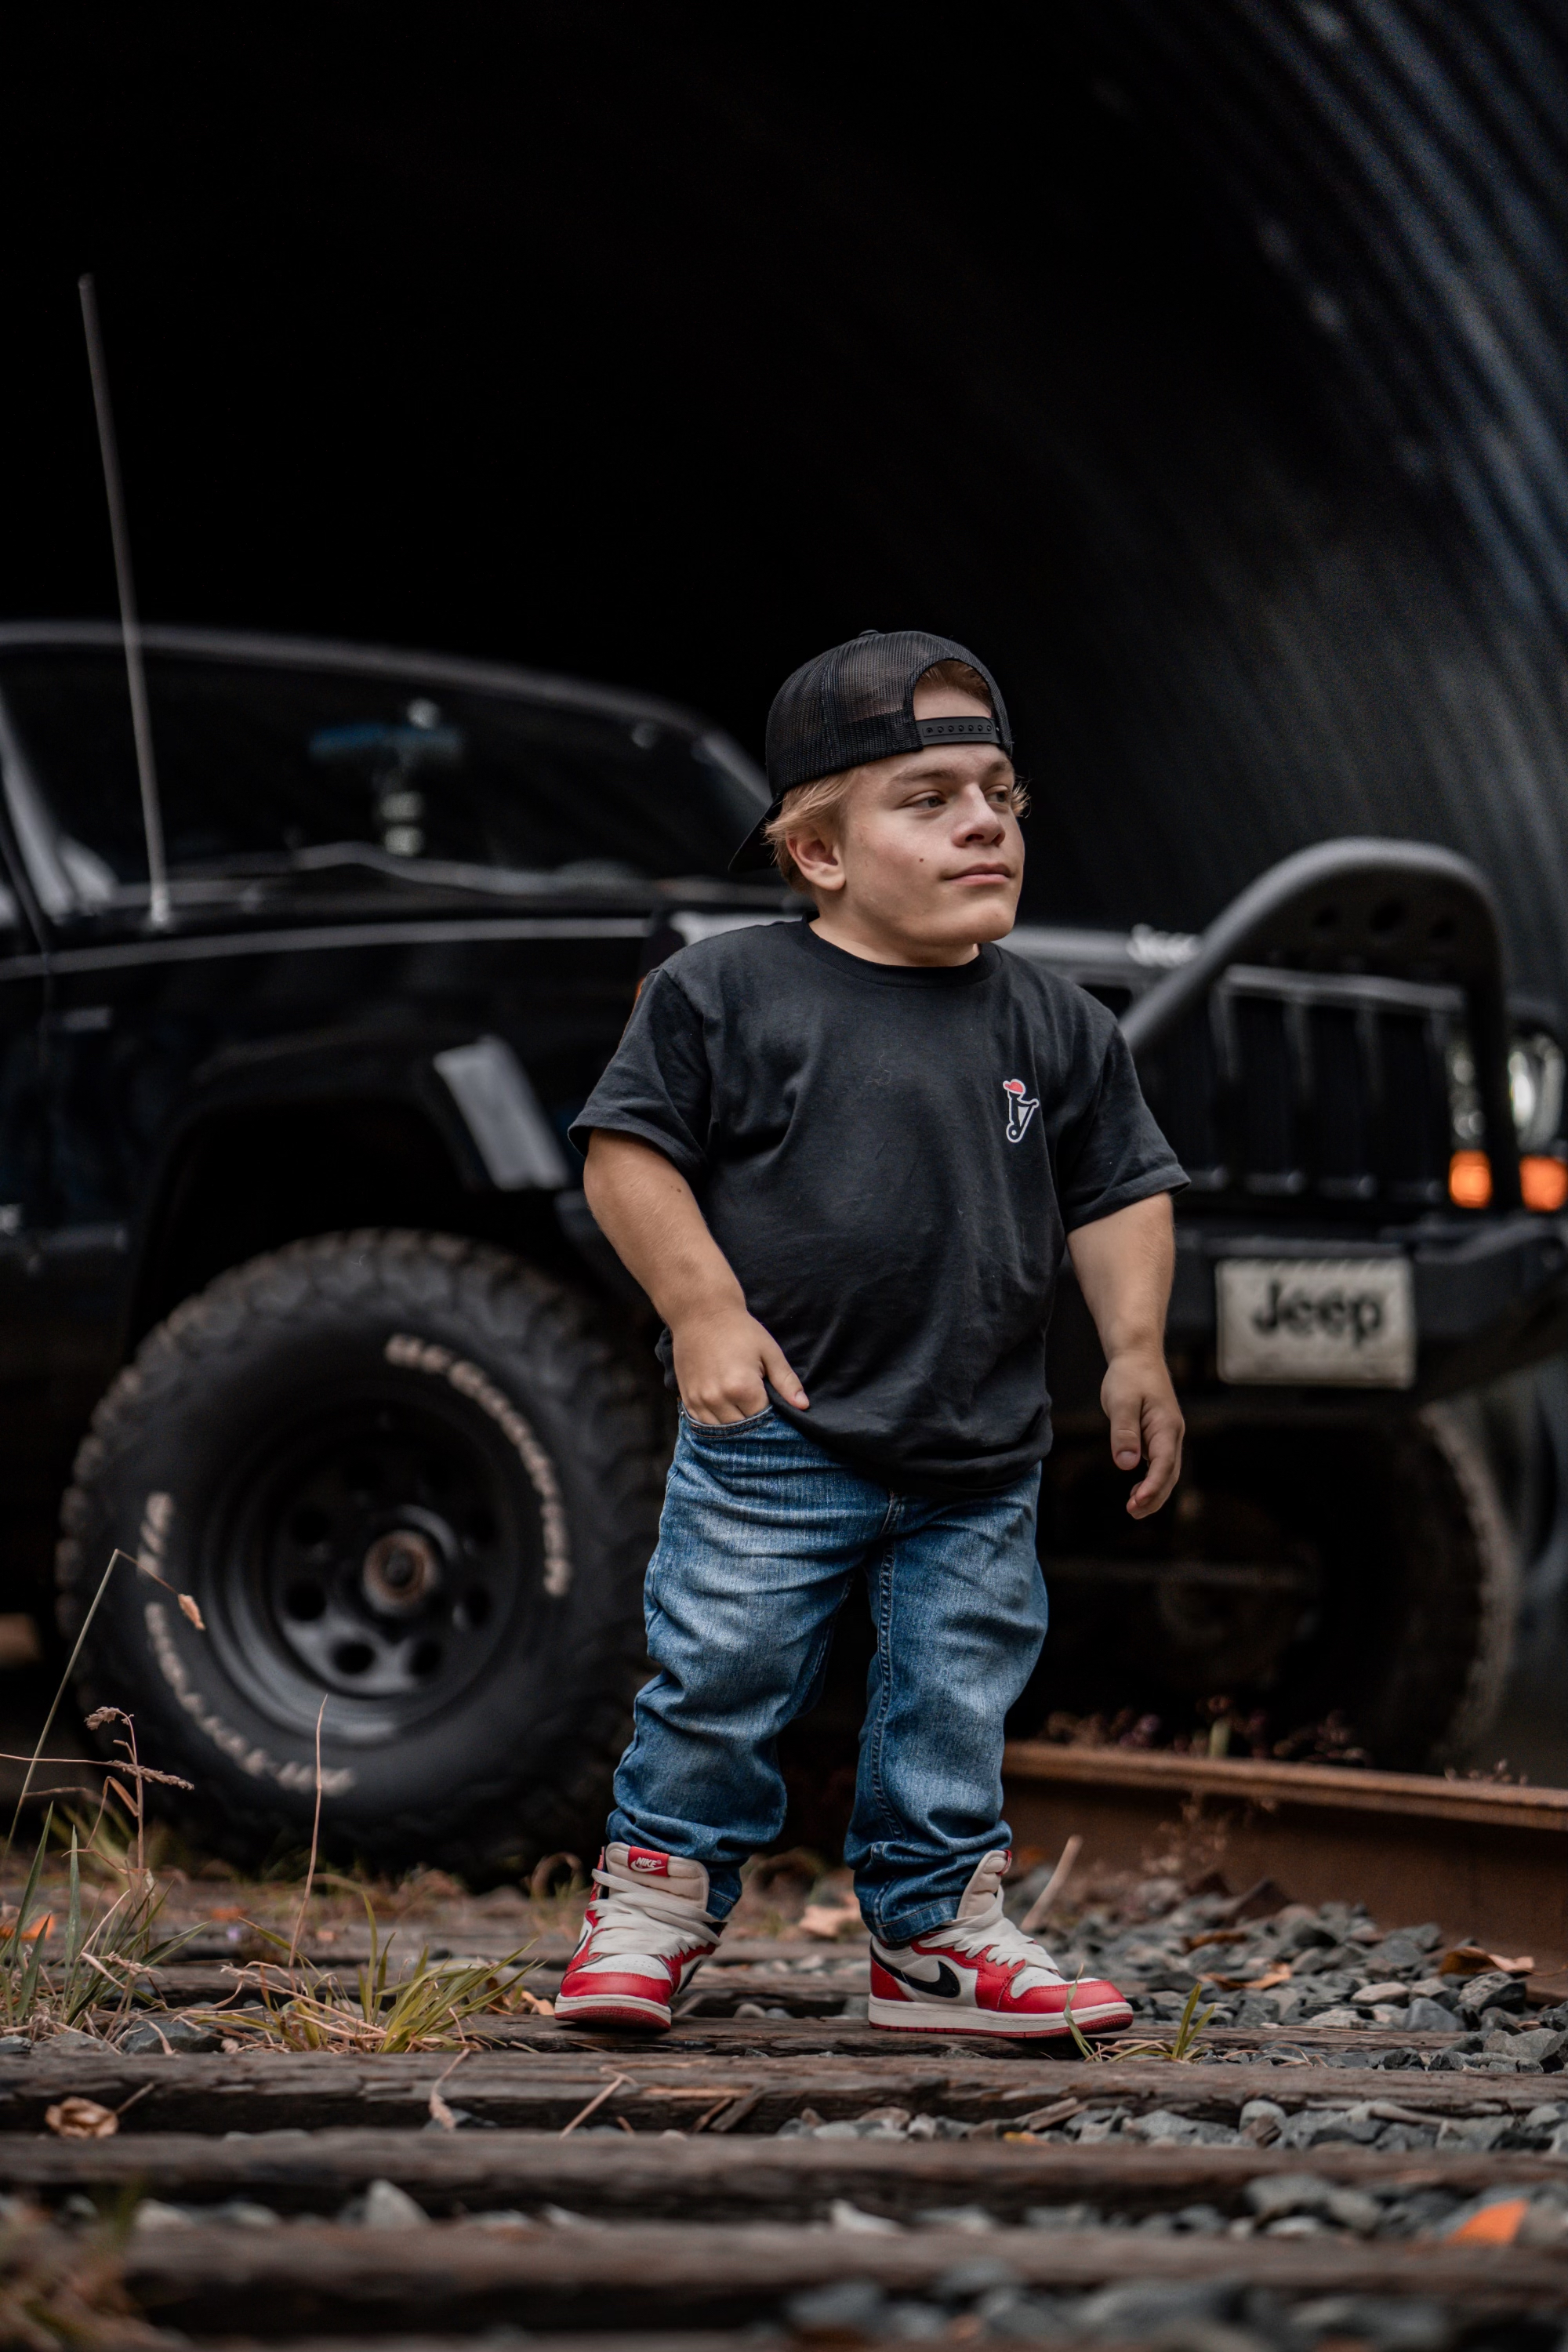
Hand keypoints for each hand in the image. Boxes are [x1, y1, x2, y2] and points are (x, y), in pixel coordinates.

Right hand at [672, 1300, 808, 1423]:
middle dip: (754, 1425)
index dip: (772, 1418)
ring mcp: (700, 1401)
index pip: (763, 1420)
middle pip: (742, 1430)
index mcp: (742, 1387)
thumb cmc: (739, 1330)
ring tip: (742, 1412)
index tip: (775, 1409)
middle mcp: (718, 1399)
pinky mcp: (688, 1399)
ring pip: (721, 1432)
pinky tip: (725, 1413)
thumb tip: (803, 1406)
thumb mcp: (769, 1352)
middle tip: (759, 1410)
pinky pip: (703, 1425)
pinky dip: (716, 1424)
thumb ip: (786, 1381)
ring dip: (734, 1428)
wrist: (701, 1313)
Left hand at [1101, 1347, 1183, 1517]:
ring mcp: (1167, 1435)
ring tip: (1133, 1508)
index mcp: (1166, 1426)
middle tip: (1132, 1512)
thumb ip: (1124, 1433)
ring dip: (1153, 1492)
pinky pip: (1159, 1464)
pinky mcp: (1159, 1435)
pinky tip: (1137, 1490)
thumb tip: (1126, 1465)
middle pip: (1169, 1473)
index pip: (1163, 1464)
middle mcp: (1172, 1434)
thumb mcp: (1121, 1401)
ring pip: (1166, 1471)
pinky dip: (1151, 1480)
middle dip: (1154, 1496)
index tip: (1137, 1503)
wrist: (1138, 1356)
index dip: (1152, 1487)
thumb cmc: (1129, 1376)